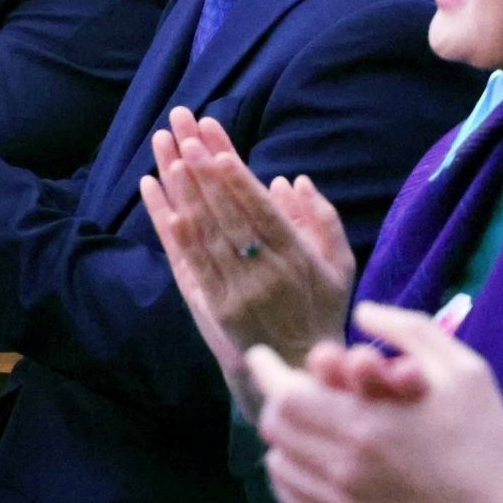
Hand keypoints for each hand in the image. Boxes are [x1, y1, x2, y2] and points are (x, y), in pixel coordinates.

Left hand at [140, 109, 355, 421]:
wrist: (299, 366)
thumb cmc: (323, 307)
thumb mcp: (340, 265)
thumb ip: (323, 219)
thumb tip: (292, 181)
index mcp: (297, 258)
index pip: (261, 212)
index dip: (237, 180)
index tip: (217, 148)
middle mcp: (265, 274)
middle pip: (227, 215)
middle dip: (203, 172)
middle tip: (183, 135)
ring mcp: (236, 292)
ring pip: (204, 233)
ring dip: (183, 191)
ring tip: (167, 154)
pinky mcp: (214, 305)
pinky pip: (190, 261)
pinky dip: (175, 230)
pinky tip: (161, 201)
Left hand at [250, 301, 502, 502]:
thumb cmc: (484, 447)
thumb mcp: (464, 371)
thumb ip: (410, 330)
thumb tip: (362, 312)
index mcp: (365, 424)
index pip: (286, 394)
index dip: (267, 369)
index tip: (260, 354)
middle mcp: (342, 467)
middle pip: (276, 426)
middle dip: (275, 396)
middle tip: (287, 383)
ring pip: (279, 463)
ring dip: (282, 434)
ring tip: (297, 419)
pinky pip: (292, 499)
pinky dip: (288, 473)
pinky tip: (304, 459)